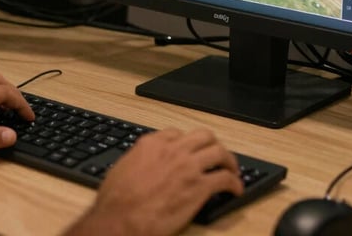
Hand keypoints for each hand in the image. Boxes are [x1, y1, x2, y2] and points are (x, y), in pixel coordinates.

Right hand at [63, 128, 243, 235]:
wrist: (122, 219)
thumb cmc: (116, 200)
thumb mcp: (122, 168)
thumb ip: (137, 160)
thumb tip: (141, 165)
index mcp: (152, 143)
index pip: (176, 134)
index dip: (186, 143)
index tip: (189, 153)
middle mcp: (173, 149)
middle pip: (203, 136)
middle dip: (212, 144)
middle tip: (216, 156)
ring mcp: (188, 166)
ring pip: (219, 151)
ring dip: (228, 160)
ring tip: (232, 170)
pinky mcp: (199, 187)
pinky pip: (225, 179)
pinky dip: (234, 183)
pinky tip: (235, 191)